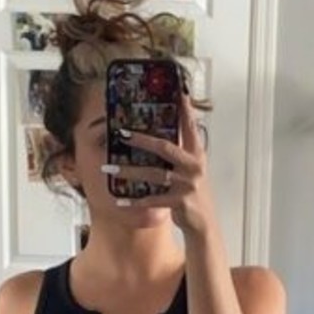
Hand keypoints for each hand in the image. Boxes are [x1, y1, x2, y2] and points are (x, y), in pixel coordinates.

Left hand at [113, 97, 218, 241]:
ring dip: (129, 172)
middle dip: (141, 139)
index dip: (184, 108)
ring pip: (154, 174)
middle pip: (165, 147)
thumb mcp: (191, 168)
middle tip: (121, 134)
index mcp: (196, 153)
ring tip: (109, 170)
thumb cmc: (193, 192)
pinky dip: (136, 201)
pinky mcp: (181, 202)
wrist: (204, 223)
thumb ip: (180, 150)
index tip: (177, 91)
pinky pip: (153, 199)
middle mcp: (194, 165)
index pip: (189, 126)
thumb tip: (158, 133)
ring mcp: (188, 184)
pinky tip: (120, 201)